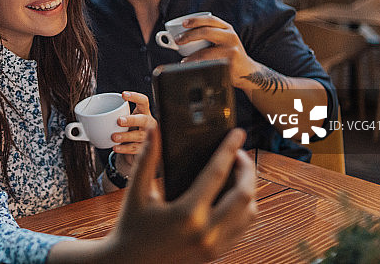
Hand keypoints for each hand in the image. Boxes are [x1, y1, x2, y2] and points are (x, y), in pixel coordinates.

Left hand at [111, 91, 156, 174]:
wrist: (133, 149)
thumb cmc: (126, 129)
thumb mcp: (121, 120)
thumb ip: (107, 118)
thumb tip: (80, 121)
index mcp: (143, 112)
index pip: (143, 101)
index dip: (135, 97)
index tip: (123, 95)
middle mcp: (148, 124)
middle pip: (144, 120)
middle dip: (131, 120)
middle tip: (118, 120)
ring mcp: (147, 137)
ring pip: (139, 136)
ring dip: (125, 136)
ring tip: (113, 136)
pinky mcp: (143, 149)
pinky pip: (134, 149)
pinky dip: (124, 148)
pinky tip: (115, 147)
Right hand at [114, 128, 255, 262]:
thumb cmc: (130, 228)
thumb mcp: (136, 192)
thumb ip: (147, 158)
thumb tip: (153, 128)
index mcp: (187, 213)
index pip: (217, 174)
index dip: (229, 150)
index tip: (238, 133)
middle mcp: (206, 231)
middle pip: (245, 195)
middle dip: (247, 170)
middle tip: (239, 155)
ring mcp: (214, 246)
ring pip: (249, 214)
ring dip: (249, 191)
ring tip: (238, 174)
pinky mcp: (215, 254)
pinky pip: (241, 229)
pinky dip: (244, 210)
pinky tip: (232, 197)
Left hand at [175, 14, 258, 94]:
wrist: (247, 70)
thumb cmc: (228, 54)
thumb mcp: (222, 40)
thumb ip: (208, 36)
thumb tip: (180, 38)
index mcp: (226, 28)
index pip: (210, 20)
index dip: (196, 20)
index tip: (183, 24)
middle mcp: (230, 36)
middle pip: (206, 32)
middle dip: (189, 36)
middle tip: (178, 40)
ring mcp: (231, 49)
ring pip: (206, 51)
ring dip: (192, 56)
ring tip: (184, 60)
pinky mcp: (230, 62)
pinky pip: (210, 64)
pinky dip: (198, 65)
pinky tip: (192, 66)